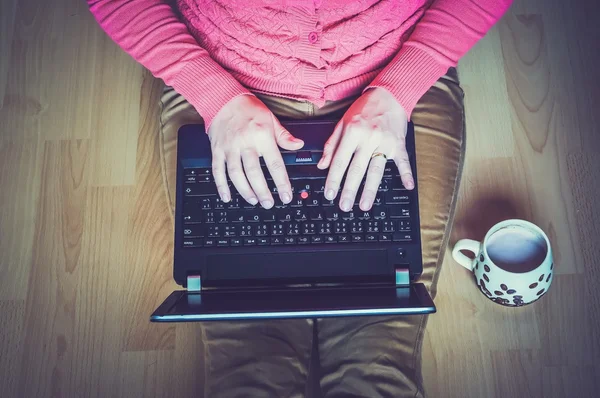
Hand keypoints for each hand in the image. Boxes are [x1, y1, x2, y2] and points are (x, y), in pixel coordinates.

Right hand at [208, 95, 303, 207]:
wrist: (223, 99)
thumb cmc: (248, 109)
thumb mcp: (271, 119)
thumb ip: (284, 136)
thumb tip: (299, 145)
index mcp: (262, 136)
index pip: (275, 164)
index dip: (282, 182)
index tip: (286, 195)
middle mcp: (245, 143)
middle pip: (254, 172)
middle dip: (263, 191)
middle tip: (269, 203)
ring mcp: (229, 148)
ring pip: (236, 174)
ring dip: (245, 190)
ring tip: (253, 200)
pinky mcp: (217, 150)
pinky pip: (218, 171)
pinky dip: (221, 186)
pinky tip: (227, 197)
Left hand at [317, 87, 413, 211]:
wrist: (389, 95)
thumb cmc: (364, 109)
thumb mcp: (342, 123)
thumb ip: (331, 145)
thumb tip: (321, 165)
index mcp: (352, 133)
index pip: (340, 160)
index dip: (333, 179)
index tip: (329, 194)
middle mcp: (368, 138)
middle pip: (357, 169)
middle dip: (349, 190)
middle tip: (344, 206)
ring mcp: (385, 142)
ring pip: (376, 169)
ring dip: (370, 189)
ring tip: (365, 205)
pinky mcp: (399, 144)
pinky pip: (402, 161)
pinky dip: (406, 174)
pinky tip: (407, 186)